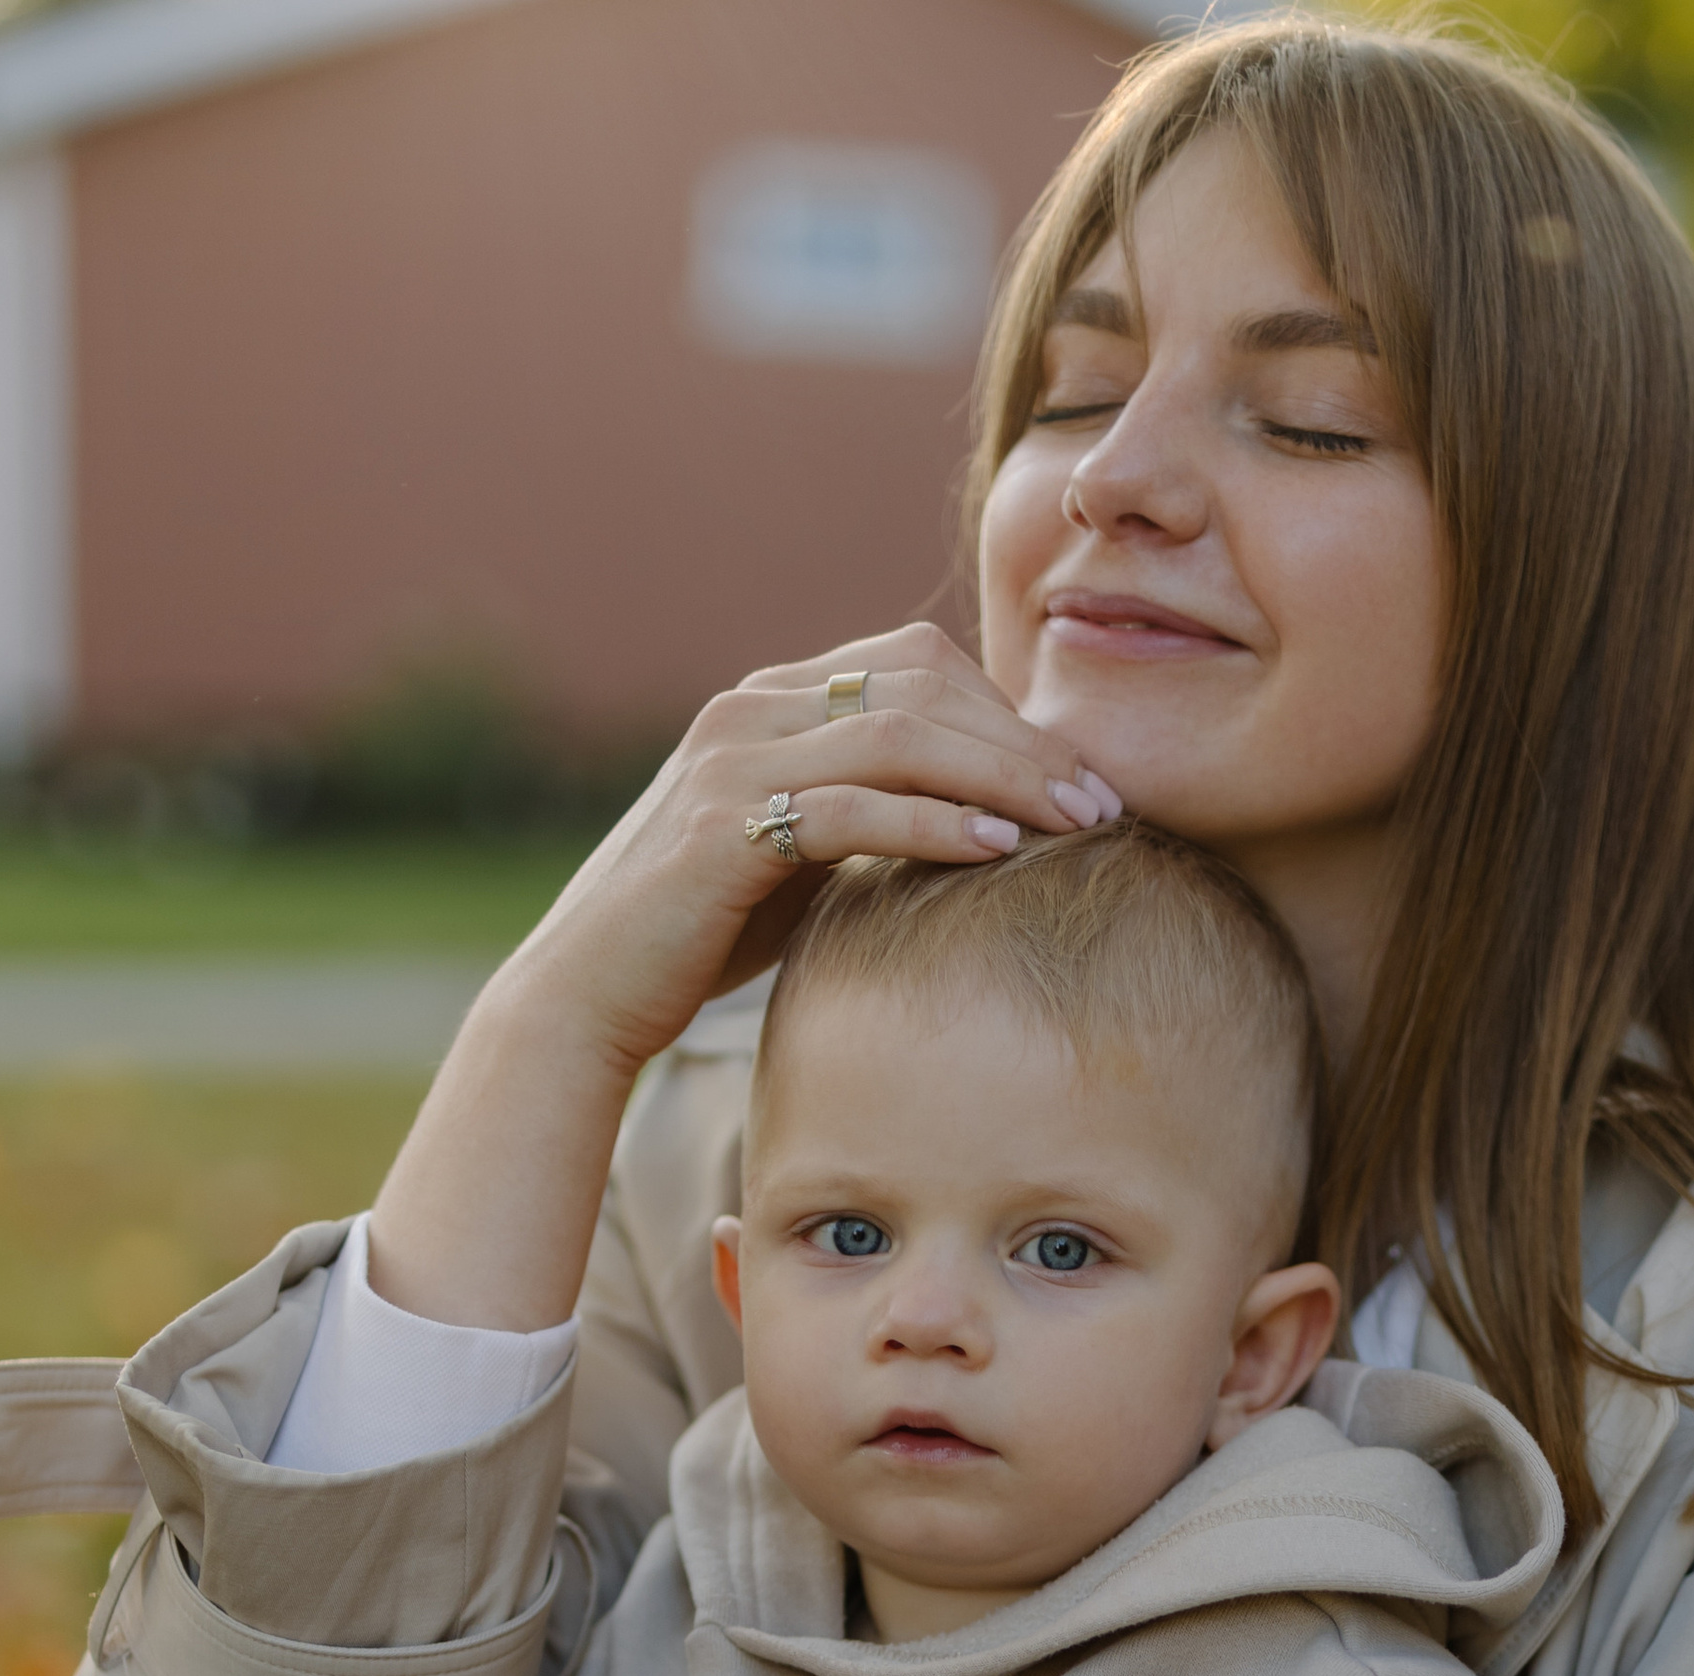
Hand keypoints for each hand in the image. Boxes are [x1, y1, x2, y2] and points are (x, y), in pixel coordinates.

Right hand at [510, 622, 1120, 1080]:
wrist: (587, 992)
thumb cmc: (702, 936)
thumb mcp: (803, 858)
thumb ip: (871, 819)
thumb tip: (978, 824)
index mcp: (774, 702)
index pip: (919, 666)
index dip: (1011, 713)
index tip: (1083, 779)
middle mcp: (751, 707)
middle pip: (922, 683)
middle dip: (1026, 740)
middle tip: (1106, 801)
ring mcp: (730, 758)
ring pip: (897, 732)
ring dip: (1001, 774)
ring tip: (1076, 824)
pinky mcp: (720, 829)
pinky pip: (850, 807)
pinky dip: (932, 821)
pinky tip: (995, 848)